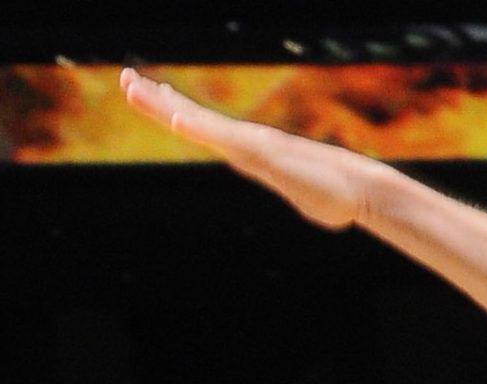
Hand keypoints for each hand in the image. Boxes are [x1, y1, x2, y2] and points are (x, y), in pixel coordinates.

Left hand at [118, 67, 388, 230]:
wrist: (360, 192)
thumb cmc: (336, 198)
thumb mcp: (304, 197)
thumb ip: (299, 195)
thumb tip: (316, 202)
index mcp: (249, 151)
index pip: (203, 128)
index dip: (174, 110)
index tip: (152, 93)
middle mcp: (246, 142)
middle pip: (192, 117)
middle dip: (156, 98)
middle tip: (126, 78)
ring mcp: (252, 145)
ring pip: (198, 122)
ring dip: (163, 105)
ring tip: (133, 88)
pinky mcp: (262, 154)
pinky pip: (222, 139)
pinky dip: (196, 128)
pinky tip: (173, 120)